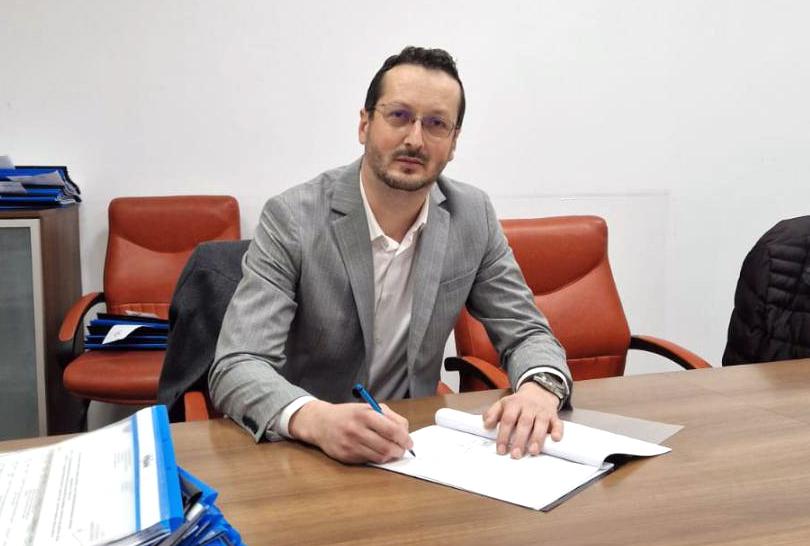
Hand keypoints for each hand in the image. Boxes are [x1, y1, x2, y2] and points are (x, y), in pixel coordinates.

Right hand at [288, 400, 412, 463]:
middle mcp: (356, 430)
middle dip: (399, 450)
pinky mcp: (345, 457)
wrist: (321, 423)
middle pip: (387, 447)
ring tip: (391, 451)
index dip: (405, 439)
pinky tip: (376, 451)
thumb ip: (390, 417)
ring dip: (390, 456)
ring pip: (379, 457)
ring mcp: (350, 445)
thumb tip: (406, 432)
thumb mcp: (369, 407)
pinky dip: (376, 458)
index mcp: (365, 414)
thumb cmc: (350, 414)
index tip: (409, 442)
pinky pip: (368, 461)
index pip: (392, 430)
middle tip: (402, 449)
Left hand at [483, 381, 562, 458]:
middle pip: (524, 423)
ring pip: (541, 423)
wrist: (538, 391)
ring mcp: (542, 411)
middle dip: (520, 440)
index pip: (507, 419)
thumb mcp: (503, 404)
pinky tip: (556, 439)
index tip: (501, 450)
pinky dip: (558, 430)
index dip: (503, 435)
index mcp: (514, 404)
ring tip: (532, 451)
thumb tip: (486, 425)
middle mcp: (529, 407)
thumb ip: (492, 413)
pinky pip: (558, 422)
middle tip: (516, 454)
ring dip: (537, 438)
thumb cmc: (518, 402)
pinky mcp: (554, 415)